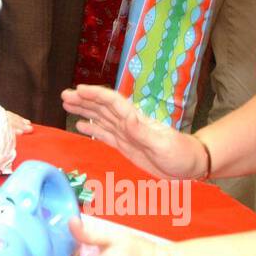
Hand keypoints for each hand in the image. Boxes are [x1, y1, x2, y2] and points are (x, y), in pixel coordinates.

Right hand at [61, 84, 205, 179]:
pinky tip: (80, 126)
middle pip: (102, 107)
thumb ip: (142, 131)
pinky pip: (104, 135)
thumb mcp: (162, 144)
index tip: (78, 90)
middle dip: (84, 100)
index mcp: (136, 120)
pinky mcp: (125, 146)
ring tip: (66, 104)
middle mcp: (128, 123)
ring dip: (84, 110)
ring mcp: (126, 134)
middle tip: (64, 95)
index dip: (95, 95)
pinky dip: (92, 129)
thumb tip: (126, 118)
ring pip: (100, 118)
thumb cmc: (180, 154)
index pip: (112, 103)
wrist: (190, 165)